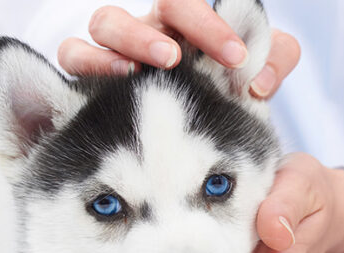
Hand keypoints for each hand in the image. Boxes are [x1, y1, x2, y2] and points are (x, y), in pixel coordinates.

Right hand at [57, 0, 299, 97]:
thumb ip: (272, 66)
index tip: (237, 59)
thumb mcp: (253, 80)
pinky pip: (71, 54)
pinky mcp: (83, 77)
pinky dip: (88, 60)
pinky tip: (115, 79)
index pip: (195, 7)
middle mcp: (151, 31)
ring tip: (144, 67)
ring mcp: (115, 49)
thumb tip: (260, 83)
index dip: (213, 25)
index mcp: (190, 26)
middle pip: (157, 7)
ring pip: (106, 23)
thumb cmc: (216, 99)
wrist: (178, 148)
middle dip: (173, 28)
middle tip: (181, 58)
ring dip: (128, 40)